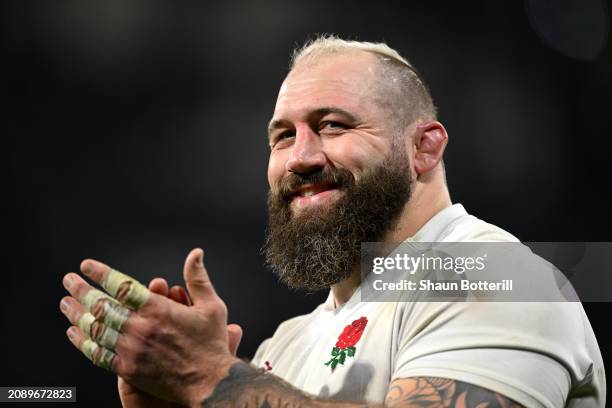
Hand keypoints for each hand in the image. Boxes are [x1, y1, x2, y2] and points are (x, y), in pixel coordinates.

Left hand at [60, 249, 239, 406]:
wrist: (209, 383)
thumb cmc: (212, 343)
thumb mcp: (212, 306)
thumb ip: (198, 278)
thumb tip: (196, 253)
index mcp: (158, 309)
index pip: (121, 285)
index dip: (102, 273)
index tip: (87, 265)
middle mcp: (140, 328)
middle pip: (101, 305)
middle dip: (81, 290)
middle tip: (69, 281)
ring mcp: (131, 350)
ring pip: (95, 329)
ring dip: (77, 314)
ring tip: (65, 303)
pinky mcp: (128, 369)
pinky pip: (97, 354)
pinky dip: (82, 342)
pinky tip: (74, 333)